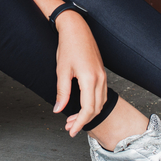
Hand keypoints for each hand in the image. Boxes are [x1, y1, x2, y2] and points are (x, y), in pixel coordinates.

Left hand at [53, 11, 106, 137]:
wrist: (77, 29)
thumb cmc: (68, 47)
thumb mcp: (61, 71)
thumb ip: (61, 93)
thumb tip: (58, 110)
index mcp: (90, 79)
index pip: (88, 109)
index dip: (80, 123)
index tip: (71, 131)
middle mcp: (100, 79)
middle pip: (96, 109)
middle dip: (83, 121)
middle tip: (69, 127)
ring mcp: (103, 76)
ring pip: (100, 103)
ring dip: (89, 114)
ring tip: (73, 119)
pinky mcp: (101, 73)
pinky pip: (101, 95)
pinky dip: (93, 105)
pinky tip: (82, 107)